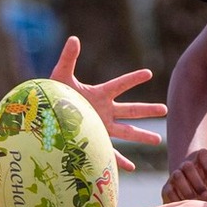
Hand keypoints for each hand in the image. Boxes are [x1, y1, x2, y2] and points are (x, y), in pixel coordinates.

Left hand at [49, 36, 165, 170]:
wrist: (40, 116)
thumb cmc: (50, 95)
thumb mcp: (60, 75)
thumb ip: (68, 58)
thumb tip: (73, 39)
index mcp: (98, 95)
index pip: (120, 85)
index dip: (133, 79)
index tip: (149, 73)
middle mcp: (103, 111)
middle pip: (131, 110)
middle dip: (148, 110)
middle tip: (165, 109)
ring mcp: (100, 128)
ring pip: (127, 132)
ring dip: (142, 136)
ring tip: (158, 141)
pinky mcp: (93, 142)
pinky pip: (110, 153)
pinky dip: (120, 161)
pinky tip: (131, 168)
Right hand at [163, 148, 206, 203]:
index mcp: (201, 164)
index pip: (203, 154)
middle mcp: (187, 168)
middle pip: (188, 165)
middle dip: (196, 180)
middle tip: (205, 193)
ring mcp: (175, 177)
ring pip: (177, 175)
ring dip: (186, 188)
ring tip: (195, 200)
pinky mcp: (167, 189)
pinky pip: (168, 190)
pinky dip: (177, 197)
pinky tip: (186, 204)